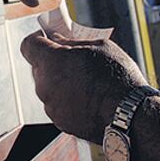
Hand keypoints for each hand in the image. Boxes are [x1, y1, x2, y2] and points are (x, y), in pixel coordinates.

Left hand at [20, 32, 147, 142]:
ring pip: (48, 88)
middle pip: (38, 67)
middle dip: (52, 61)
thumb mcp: (98, 46)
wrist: (131, 115)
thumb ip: (71, 41)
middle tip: (72, 59)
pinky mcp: (60, 122)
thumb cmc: (118, 78)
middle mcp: (45, 85)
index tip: (49, 38)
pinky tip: (87, 98)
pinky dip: (67, 100)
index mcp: (51, 61)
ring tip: (85, 82)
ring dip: (59, 82)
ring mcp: (51, 106)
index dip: (38, 40)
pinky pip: (57, 105)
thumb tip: (58, 39)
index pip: (28, 45)